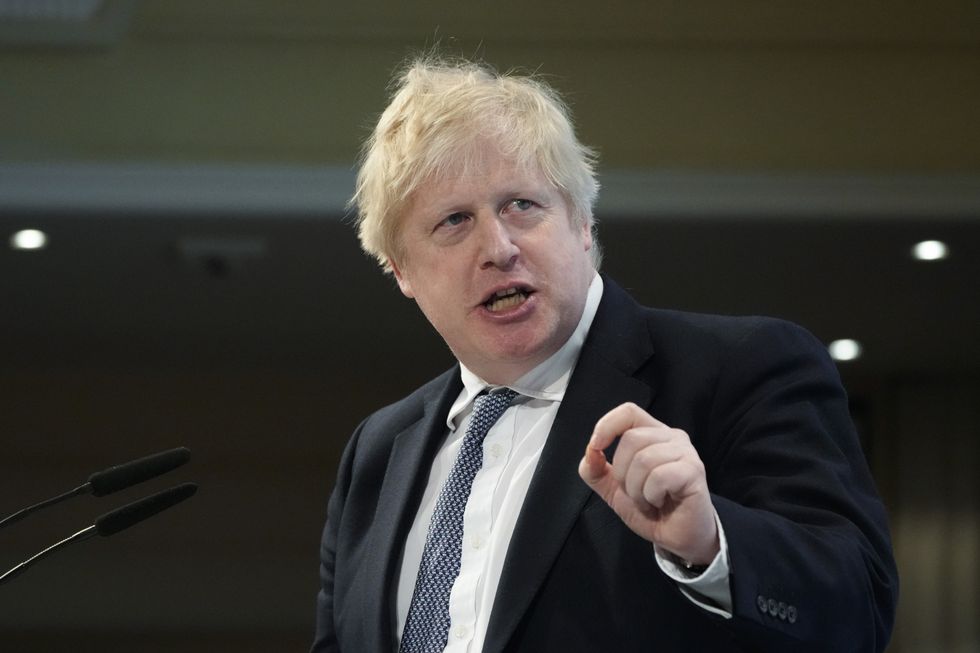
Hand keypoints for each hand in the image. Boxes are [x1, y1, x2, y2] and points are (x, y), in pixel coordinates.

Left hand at [578, 402, 718, 564]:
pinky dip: (651, 495)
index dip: (607, 426)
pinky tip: (660, 502)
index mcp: (653, 434)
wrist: (678, 537)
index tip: (596, 448)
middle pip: (631, 438)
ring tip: (649, 500)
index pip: (628, 412)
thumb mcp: (613, 490)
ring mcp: (686, 452)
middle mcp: (672, 437)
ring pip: (644, 459)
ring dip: (637, 490)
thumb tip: (591, 451)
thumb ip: (595, 470)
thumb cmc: (652, 508)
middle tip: (636, 492)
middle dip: (622, 473)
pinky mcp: (694, 471)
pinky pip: (659, 477)